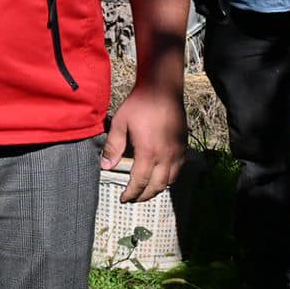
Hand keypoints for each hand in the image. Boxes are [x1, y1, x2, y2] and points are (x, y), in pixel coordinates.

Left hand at [104, 80, 185, 202]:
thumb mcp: (120, 123)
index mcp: (148, 152)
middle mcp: (166, 156)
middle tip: (133, 199)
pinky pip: (178, 170)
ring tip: (145, 191)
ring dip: (157, 189)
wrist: (162, 89)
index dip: (131, 193)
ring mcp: (177, 152)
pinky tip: (160, 177)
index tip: (123, 199)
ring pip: (170, 181)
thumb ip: (113, 146)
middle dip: (144, 196)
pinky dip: (169, 179)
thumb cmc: (139, 104)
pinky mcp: (183, 147)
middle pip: (156, 186)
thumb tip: (106, 166)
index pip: (139, 182)